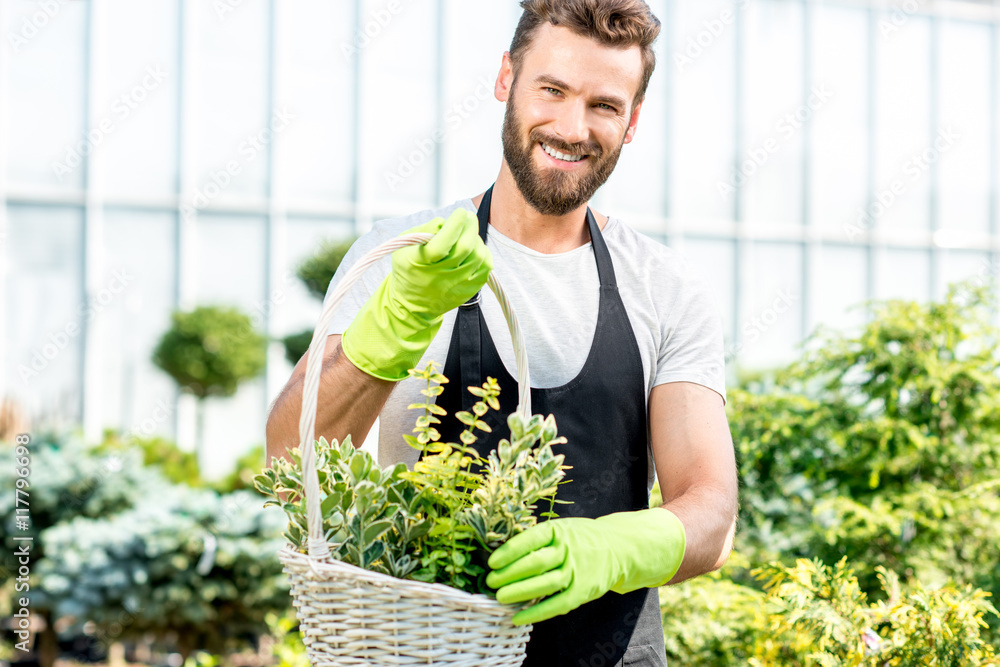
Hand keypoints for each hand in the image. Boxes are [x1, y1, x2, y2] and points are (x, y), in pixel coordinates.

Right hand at [342, 208, 492, 380]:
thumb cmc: (409, 268)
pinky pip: (486, 267)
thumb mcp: (404, 245)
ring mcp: (457, 284)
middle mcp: (440, 275)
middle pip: (464, 247)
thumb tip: (447, 221)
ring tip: (468, 234)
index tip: (459, 212)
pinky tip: (475, 248)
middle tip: (467, 217)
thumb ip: (424, 230)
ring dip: (476, 239)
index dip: (455, 224)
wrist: (413, 304)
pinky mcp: (469, 290)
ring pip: (478, 255)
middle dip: (470, 226)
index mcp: (421, 262)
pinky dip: (484, 253)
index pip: (442, 243)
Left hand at [486, 508, 685, 624]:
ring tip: (499, 597)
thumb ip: (537, 540)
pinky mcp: (583, 591)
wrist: (618, 548)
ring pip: (544, 584)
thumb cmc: (579, 539)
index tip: (492, 562)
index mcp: (559, 530)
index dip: (509, 552)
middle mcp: (568, 549)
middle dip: (509, 574)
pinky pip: (557, 604)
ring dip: (519, 592)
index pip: (530, 540)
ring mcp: (577, 571)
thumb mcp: (561, 529)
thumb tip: (501, 554)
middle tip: (490, 582)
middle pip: (535, 563)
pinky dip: (536, 613)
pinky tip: (518, 617)